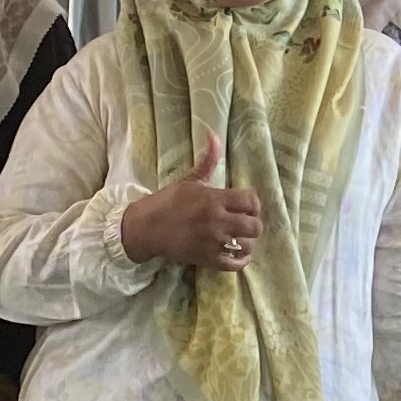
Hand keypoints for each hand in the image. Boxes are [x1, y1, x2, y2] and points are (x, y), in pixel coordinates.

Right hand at [120, 134, 266, 271]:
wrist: (145, 228)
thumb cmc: (168, 202)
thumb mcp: (189, 180)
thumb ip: (207, 161)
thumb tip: (214, 135)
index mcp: (213, 199)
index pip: (250, 201)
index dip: (254, 204)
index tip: (248, 206)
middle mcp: (216, 220)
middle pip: (254, 226)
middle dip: (254, 223)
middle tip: (246, 223)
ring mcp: (212, 242)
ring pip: (246, 245)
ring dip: (248, 242)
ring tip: (241, 239)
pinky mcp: (206, 259)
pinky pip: (233, 265)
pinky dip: (240, 262)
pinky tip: (239, 256)